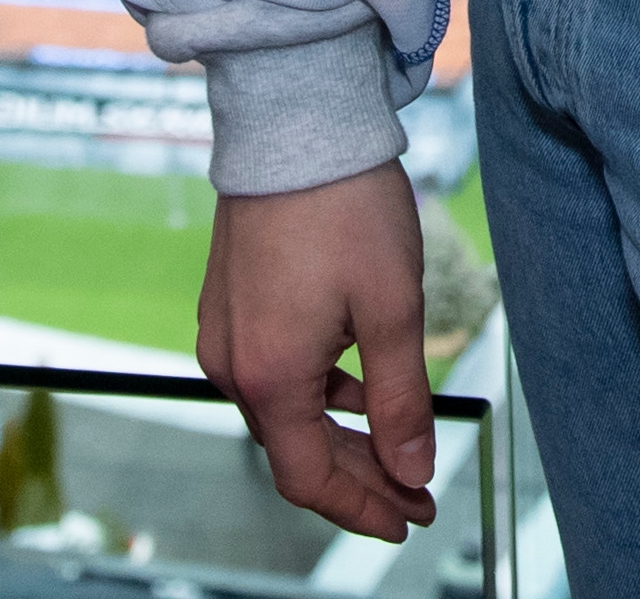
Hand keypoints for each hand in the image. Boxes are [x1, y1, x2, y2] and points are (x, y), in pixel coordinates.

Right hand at [197, 163, 438, 541]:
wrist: (294, 120)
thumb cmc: (348, 208)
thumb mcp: (392, 307)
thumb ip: (401, 399)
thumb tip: (413, 471)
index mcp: (271, 378)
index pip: (312, 480)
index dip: (363, 507)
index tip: (410, 518)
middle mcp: (233, 365)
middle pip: (295, 450)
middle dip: (359, 476)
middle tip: (415, 491)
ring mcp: (224, 332)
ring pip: (284, 410)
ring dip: (339, 433)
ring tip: (396, 441)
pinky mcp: (228, 301)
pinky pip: (272, 370)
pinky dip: (317, 391)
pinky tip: (355, 380)